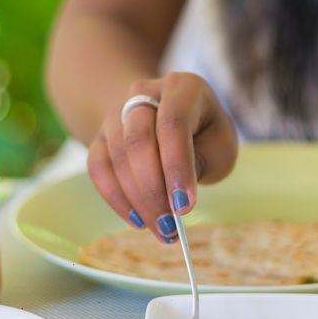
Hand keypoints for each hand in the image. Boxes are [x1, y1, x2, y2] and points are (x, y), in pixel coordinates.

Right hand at [88, 72, 237, 240]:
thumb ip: (202, 161)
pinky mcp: (100, 136)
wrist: (167, 114)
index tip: (185, 206)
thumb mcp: (218, 143)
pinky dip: (116, 199)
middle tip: (170, 227)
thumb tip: (174, 197)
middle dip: (154, 190)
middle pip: (139, 139)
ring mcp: (116, 113)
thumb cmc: (204, 133)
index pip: (173, 124)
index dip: (177, 166)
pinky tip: (138, 220)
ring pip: (118, 157)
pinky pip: (98, 169)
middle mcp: (144, 93)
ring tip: (161, 230)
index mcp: (182, 87)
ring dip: (138, 200)